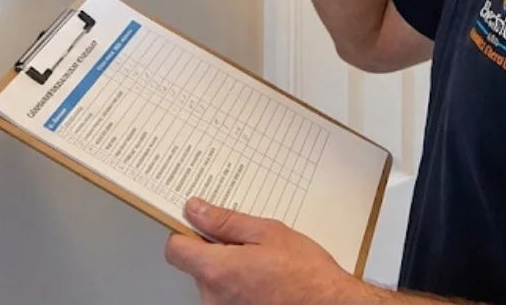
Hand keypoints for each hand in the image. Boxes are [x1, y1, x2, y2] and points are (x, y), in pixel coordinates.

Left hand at [164, 197, 375, 304]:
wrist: (330, 304)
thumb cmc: (307, 274)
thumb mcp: (268, 232)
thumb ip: (225, 221)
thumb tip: (195, 209)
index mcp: (219, 271)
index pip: (175, 249)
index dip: (184, 232)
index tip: (196, 222)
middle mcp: (215, 297)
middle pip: (195, 264)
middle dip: (214, 248)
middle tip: (245, 240)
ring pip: (212, 279)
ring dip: (228, 267)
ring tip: (261, 261)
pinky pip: (225, 294)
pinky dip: (238, 283)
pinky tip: (263, 277)